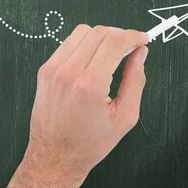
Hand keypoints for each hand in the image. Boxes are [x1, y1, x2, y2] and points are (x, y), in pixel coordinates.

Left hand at [0, 26, 147, 187]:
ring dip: (101, 36)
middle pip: (99, 32)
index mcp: (90, 84)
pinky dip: (84, 43)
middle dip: (119, 34)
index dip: (132, 36)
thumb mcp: (124, 117)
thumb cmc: (90, 143)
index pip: (114, 42)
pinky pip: (68, 43)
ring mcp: (53, 68)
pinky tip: (92, 58)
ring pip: (82, 31)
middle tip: (130, 46)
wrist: (55, 156)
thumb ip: (135, 80)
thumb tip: (141, 53)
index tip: (142, 38)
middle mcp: (69, 72)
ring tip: (112, 51)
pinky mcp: (45, 69)